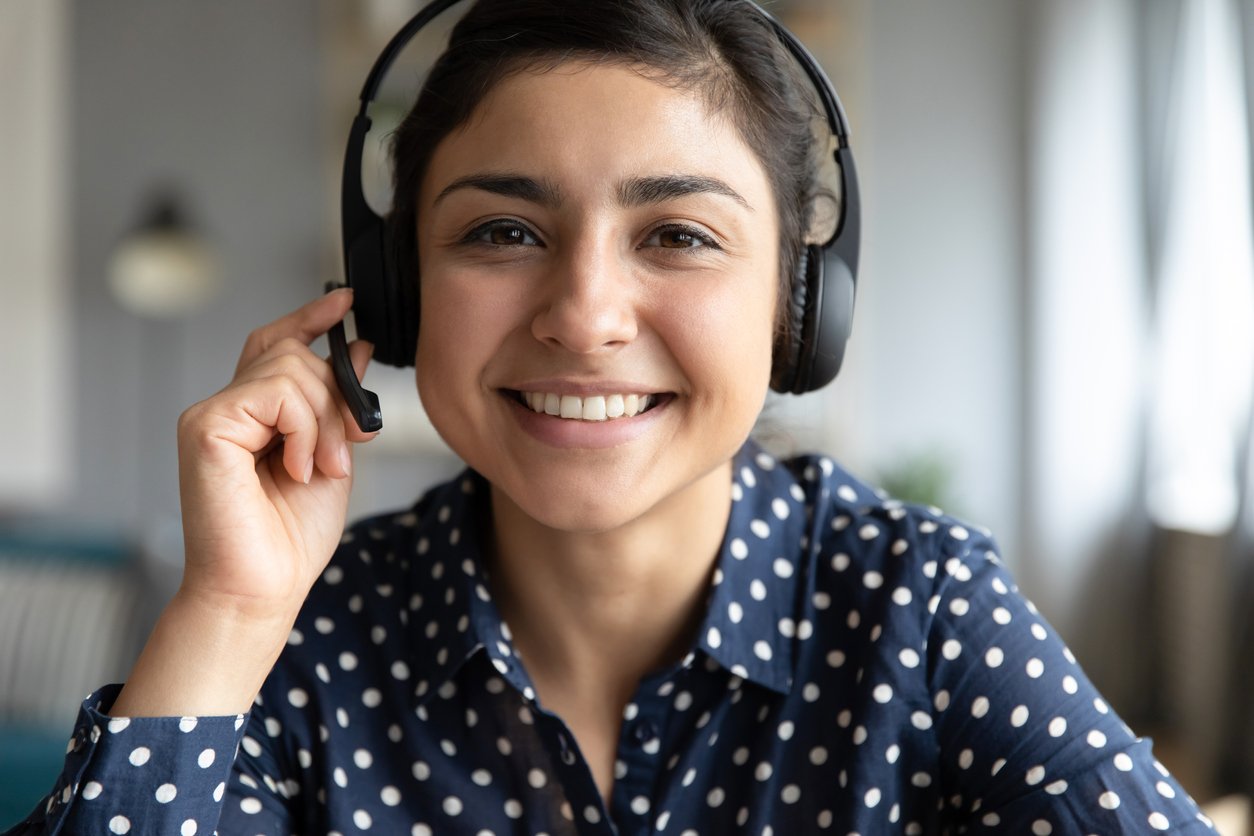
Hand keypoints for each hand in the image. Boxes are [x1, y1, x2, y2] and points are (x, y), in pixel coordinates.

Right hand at [175, 289, 375, 622]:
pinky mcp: (205, 426)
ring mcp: (211, 415)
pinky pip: (273, 394)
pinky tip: (298, 468)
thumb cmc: (290, 537)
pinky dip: (302, 429)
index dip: (309, 318)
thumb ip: (339, 405)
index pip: (276, 344)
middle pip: (294, 354)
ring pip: (290, 370)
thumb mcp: (332, 456)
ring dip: (325, 422)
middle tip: (349, 446)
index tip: (347, 301)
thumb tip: (357, 349)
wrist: (262, 588)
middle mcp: (226, 408)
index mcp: (253, 415)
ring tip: (321, 469)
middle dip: (337, 395)